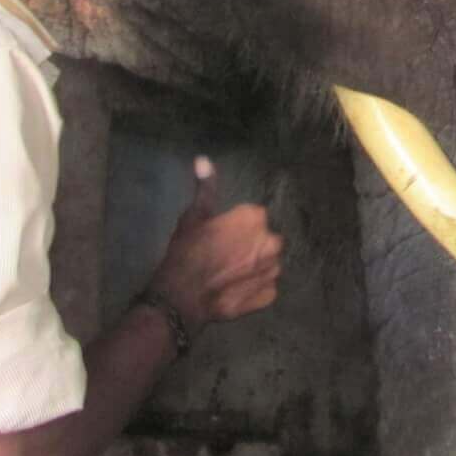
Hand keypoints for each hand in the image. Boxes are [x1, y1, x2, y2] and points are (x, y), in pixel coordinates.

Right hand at [147, 156, 281, 338]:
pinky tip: (235, 288)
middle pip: (264, 239)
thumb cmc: (187, 251)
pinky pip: (266, 287)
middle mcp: (271, 242)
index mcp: (255, 218)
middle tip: (225, 255)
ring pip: (268, 262)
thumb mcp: (194, 215)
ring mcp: (272, 270)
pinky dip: (255, 287)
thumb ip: (206, 187)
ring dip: (255, 265)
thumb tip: (203, 159)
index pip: (253, 216)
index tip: (221, 235)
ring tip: (230, 273)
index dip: (236, 226)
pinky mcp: (269, 295)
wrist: (182, 295)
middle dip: (250, 245)